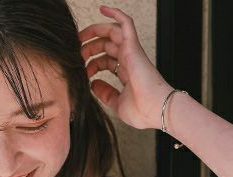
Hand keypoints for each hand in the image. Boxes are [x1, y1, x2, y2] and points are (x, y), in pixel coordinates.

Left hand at [79, 4, 173, 130]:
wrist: (155, 109)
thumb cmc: (143, 110)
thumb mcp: (116, 104)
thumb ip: (105, 93)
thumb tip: (93, 84)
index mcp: (126, 73)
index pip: (106, 61)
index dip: (92, 64)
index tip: (83, 72)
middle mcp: (129, 60)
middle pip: (106, 45)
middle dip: (89, 47)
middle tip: (76, 53)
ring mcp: (131, 52)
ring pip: (112, 32)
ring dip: (94, 32)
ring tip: (80, 36)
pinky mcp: (133, 47)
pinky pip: (125, 23)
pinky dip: (115, 13)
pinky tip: (103, 8)